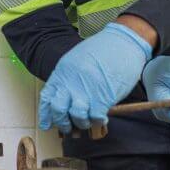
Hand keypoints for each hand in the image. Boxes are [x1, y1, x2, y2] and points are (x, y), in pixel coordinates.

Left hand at [37, 23, 151, 133]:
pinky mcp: (103, 96)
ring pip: (77, 116)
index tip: (48, 124)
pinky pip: (96, 117)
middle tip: (68, 127)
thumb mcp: (76, 60)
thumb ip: (68, 79)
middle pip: (58, 110)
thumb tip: (65, 99)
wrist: (123, 42)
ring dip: (82, 123)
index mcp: (62, 72)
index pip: (47, 98)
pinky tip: (101, 118)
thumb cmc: (102, 50)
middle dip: (63, 123)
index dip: (46, 114)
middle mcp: (72, 82)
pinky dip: (98, 121)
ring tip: (87, 121)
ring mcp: (87, 89)